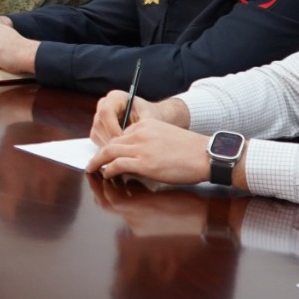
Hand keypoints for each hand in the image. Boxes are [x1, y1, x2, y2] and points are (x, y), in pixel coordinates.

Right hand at [91, 93, 188, 146]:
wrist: (152, 118)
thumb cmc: (152, 115)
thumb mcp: (149, 118)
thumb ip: (139, 126)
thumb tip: (129, 138)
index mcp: (115, 97)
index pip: (106, 112)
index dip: (113, 128)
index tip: (124, 140)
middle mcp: (104, 105)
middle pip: (98, 124)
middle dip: (111, 139)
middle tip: (123, 149)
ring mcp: (99, 116)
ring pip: (96, 133)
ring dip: (108, 144)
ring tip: (124, 150)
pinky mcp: (98, 128)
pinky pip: (96, 139)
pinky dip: (107, 147)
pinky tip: (120, 150)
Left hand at [93, 118, 214, 185]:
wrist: (206, 155)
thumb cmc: (191, 151)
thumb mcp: (165, 137)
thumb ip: (148, 143)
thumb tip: (134, 158)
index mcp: (146, 124)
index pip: (121, 135)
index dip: (112, 146)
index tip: (107, 155)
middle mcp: (140, 133)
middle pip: (111, 142)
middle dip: (99, 154)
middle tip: (92, 163)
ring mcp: (141, 148)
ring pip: (109, 152)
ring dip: (98, 162)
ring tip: (92, 169)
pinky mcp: (144, 163)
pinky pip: (117, 165)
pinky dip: (108, 170)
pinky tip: (106, 174)